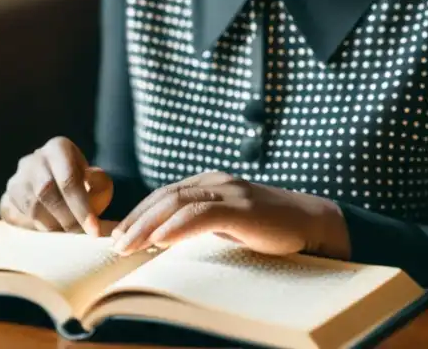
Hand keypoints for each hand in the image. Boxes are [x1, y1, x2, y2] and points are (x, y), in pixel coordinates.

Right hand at [0, 136, 112, 235]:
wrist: (59, 187)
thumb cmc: (84, 185)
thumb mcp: (98, 181)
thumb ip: (101, 183)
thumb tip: (91, 180)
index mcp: (58, 148)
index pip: (68, 179)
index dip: (81, 207)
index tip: (93, 230)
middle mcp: (34, 158)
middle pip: (46, 192)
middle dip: (66, 218)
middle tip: (80, 234)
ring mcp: (18, 177)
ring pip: (31, 206)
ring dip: (52, 225)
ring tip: (68, 233)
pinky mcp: (9, 196)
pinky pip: (19, 216)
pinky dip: (38, 227)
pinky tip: (52, 230)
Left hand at [110, 171, 349, 258]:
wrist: (313, 223)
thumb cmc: (270, 229)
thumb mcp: (230, 226)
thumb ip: (203, 225)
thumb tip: (166, 243)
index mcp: (212, 183)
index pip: (165, 195)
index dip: (139, 214)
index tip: (118, 236)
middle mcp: (218, 181)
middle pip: (166, 197)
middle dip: (135, 220)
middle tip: (113, 245)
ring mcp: (231, 192)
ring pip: (178, 202)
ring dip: (148, 225)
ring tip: (128, 246)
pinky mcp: (242, 208)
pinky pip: (202, 214)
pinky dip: (177, 227)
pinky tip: (160, 241)